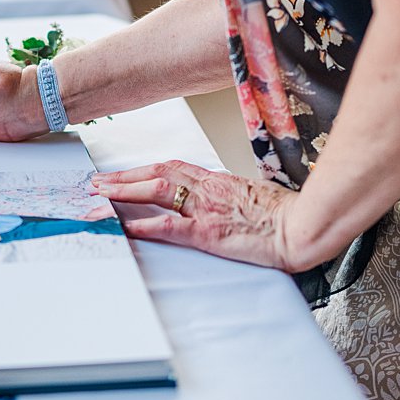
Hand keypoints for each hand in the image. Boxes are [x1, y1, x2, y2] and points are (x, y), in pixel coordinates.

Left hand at [91, 160, 299, 271]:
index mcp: (218, 180)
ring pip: (156, 193)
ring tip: (99, 198)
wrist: (303, 227)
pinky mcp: (209, 232)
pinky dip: (143, 226)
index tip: (121, 174)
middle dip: (123, 178)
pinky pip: (169, 227)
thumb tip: (218, 204)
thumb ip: (230, 198)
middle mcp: (208, 189)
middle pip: (157, 174)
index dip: (142, 170)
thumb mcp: (252, 199)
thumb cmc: (285, 216)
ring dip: (123, 194)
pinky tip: (124, 226)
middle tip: (96, 183)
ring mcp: (207, 208)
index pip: (172, 168)